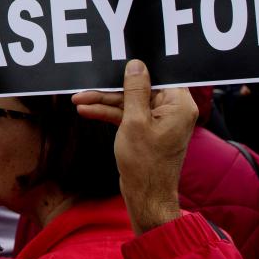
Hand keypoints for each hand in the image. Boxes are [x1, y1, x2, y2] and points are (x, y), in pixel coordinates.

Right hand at [72, 60, 196, 235]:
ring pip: (129, 102)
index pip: (158, 76)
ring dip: (104, 102)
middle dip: (111, 89)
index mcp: (179, 104)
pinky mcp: (148, 130)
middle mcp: (173, 110)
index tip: (116, 61)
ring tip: (78, 100)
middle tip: (87, 86)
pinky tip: (88, 111)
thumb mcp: (134, 121)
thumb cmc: (145, 163)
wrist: (146, 196)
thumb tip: (136, 65)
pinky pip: (128, 114)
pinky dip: (109, 113)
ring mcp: (159, 121)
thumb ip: (135, 90)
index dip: (137, 69)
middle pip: (139, 88)